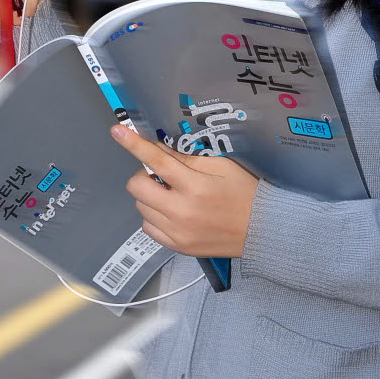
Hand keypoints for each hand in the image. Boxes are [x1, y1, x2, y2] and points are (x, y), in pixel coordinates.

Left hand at [110, 124, 258, 257]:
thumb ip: (187, 158)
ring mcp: (178, 232)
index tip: (117, 131)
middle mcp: (183, 211)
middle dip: (144, 175)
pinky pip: (148, 227)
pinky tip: (171, 211)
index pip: (157, 161)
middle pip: (138, 187)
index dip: (134, 144)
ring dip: (149, 196)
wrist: (262, 231)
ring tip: (171, 194)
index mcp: (196, 186)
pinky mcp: (177, 246)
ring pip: (140, 207)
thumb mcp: (221, 166)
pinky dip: (153, 216)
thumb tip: (159, 148)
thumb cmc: (244, 193)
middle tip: (161, 175)